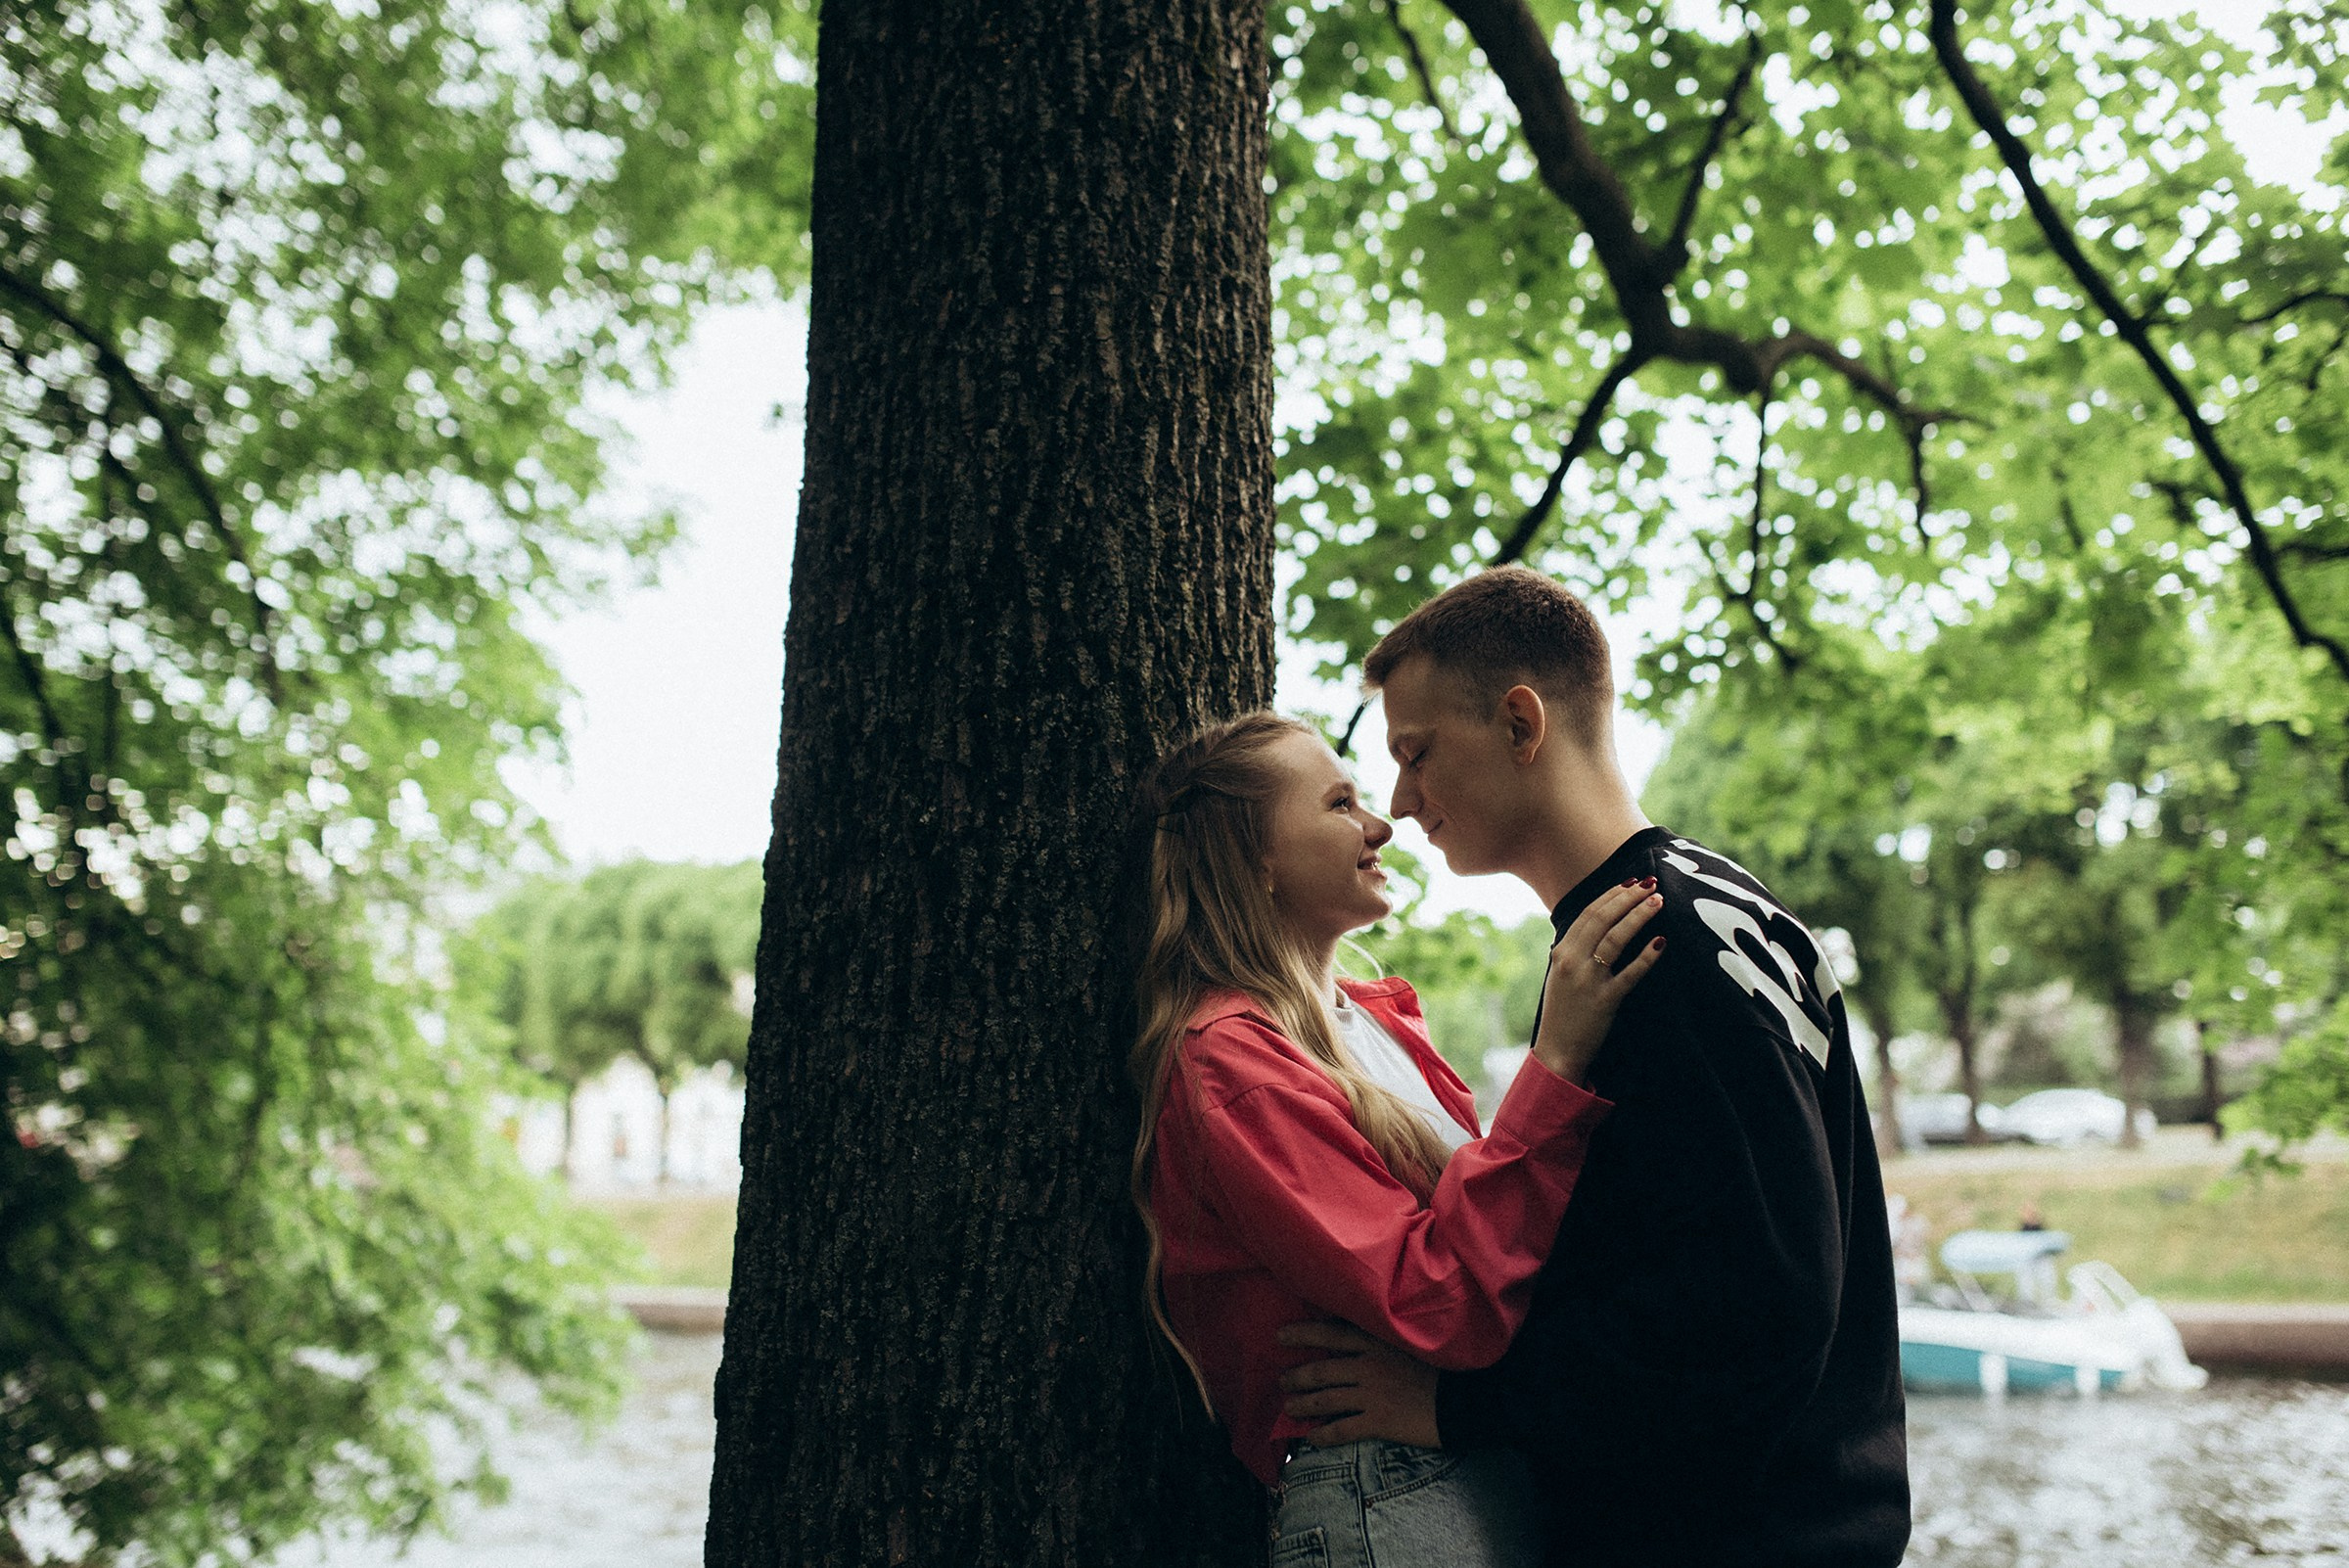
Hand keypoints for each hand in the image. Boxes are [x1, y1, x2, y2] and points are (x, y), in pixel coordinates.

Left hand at [1275, 1320, 1440, 1447]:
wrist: (1466, 1398)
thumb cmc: (1441, 1368)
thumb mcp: (1409, 1343)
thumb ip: (1381, 1340)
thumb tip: (1353, 1341)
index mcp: (1377, 1342)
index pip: (1331, 1333)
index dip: (1304, 1333)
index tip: (1281, 1335)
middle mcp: (1369, 1365)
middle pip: (1322, 1369)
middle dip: (1297, 1375)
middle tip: (1282, 1380)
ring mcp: (1372, 1394)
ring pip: (1325, 1399)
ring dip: (1302, 1404)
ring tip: (1289, 1408)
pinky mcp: (1379, 1421)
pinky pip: (1342, 1429)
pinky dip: (1323, 1434)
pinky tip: (1312, 1439)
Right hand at [1532, 879, 1664, 1083]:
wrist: (1558, 1049)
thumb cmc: (1563, 1011)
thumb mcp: (1561, 974)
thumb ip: (1576, 949)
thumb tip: (1599, 924)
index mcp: (1561, 952)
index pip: (1589, 914)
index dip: (1612, 894)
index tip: (1631, 883)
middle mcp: (1572, 961)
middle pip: (1603, 919)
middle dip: (1629, 898)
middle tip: (1651, 885)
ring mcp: (1589, 980)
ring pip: (1617, 938)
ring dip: (1639, 916)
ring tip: (1658, 902)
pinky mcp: (1606, 1000)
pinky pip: (1631, 973)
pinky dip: (1647, 956)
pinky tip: (1662, 941)